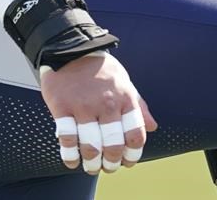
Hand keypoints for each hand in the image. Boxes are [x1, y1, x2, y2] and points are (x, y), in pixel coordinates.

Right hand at [40, 52, 157, 174]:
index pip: (136, 135)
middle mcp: (107, 104)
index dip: (133, 154)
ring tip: (91, 167)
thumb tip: (153, 127)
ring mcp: (84, 106)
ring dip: (92, 162)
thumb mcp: (125, 82)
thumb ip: (138, 106)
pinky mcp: (62, 107)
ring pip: (90, 146)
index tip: (127, 161)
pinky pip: (67, 138)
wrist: (71, 48)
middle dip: (111, 162)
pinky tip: (73, 161)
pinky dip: (70, 155)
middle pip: (113, 145)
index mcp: (125, 98)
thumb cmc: (100, 68)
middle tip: (107, 167)